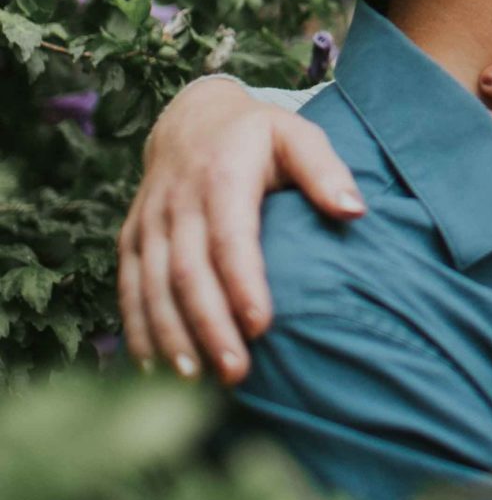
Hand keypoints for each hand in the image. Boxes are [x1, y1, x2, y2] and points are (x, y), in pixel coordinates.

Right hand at [118, 78, 363, 381]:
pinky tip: (151, 369)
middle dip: (209, 327)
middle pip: (189, 273)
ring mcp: (150, 223)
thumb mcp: (296, 135)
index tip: (263, 327)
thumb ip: (325, 170)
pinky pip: (128, 289)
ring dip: (170, 337)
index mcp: (223, 177)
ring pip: (152, 287)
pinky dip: (137, 330)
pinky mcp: (132, 239)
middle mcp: (179, 202)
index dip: (243, 284)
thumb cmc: (257, 136)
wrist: (191, 119)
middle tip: (236, 372)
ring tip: (194, 381)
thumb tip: (354, 210)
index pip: (230, 238)